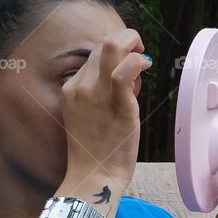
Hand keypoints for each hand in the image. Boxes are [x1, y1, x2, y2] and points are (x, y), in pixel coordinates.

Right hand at [61, 29, 151, 186]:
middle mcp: (81, 86)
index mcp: (72, 88)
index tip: (130, 68)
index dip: (116, 54)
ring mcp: (97, 94)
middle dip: (126, 41)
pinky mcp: (118, 105)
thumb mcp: (92, 114)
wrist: (94, 176)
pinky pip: (125, 71)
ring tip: (144, 58)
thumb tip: (130, 76)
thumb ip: (106, 93)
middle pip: (102, 44)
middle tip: (141, 54)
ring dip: (132, 43)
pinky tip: (145, 66)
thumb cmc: (97, 150)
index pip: (95, 54)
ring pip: (111, 47)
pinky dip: (138, 61)